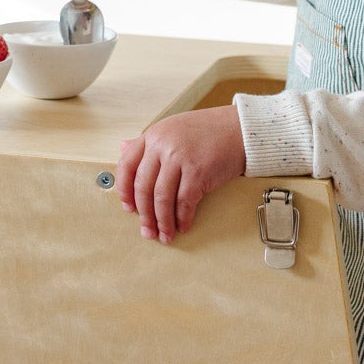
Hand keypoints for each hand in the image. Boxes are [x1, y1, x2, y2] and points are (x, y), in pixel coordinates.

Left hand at [117, 106, 246, 242]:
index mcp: (153, 135)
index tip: (128, 208)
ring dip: (162, 221)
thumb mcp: (173, 129)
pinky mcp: (198, 172)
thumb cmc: (209, 130)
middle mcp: (162, 145)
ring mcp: (180, 158)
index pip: (127, 165)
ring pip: (162, 198)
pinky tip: (183, 226)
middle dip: (144, 215)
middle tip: (147, 231)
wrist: (240, 128)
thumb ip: (148, 141)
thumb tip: (122, 148)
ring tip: (164, 235)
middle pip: (143, 187)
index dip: (124, 190)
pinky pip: (184, 202)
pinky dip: (182, 218)